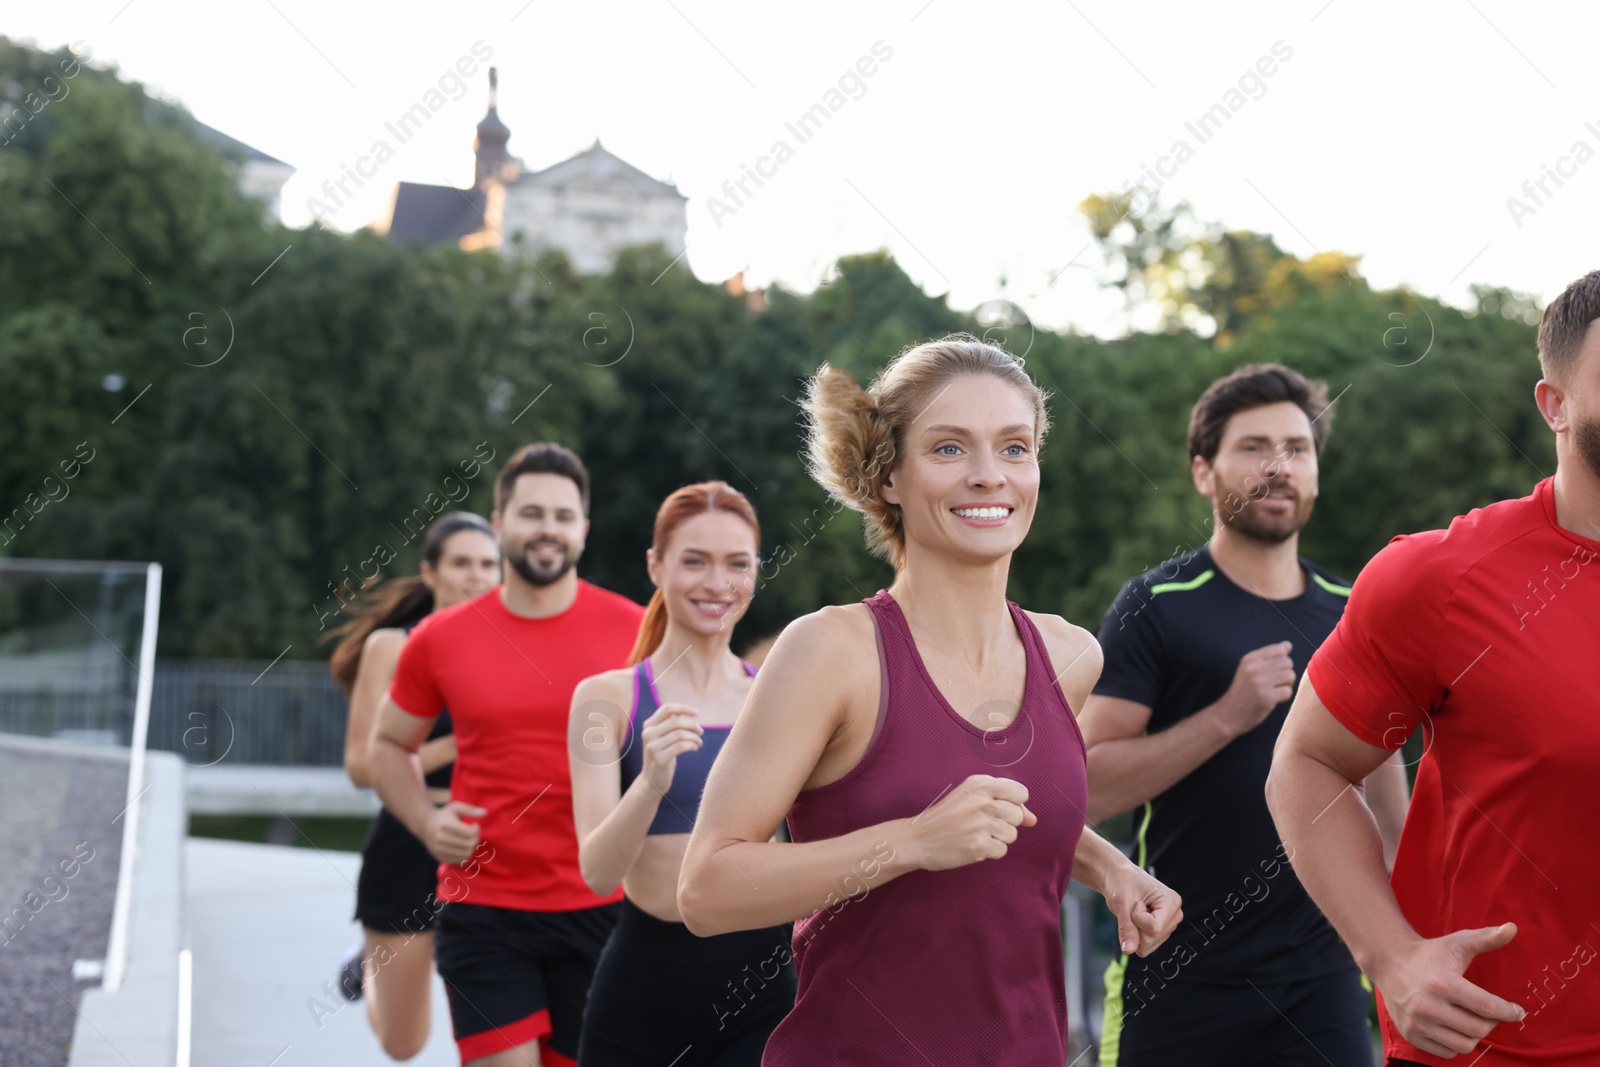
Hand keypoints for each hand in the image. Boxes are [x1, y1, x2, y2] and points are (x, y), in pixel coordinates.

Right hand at [424, 801, 485, 864]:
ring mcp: (440, 850)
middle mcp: (442, 839)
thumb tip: (485, 813)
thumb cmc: (443, 815)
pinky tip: (464, 846)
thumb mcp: (456, 807)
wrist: (424, 825)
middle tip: (474, 833)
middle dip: (476, 839)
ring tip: (469, 839)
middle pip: (469, 845)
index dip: (477, 829)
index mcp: (447, 826)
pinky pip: (459, 860)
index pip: (470, 833)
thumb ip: (470, 810)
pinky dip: (465, 854)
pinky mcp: (440, 857)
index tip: (474, 824)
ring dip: (472, 847)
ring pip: (466, 854)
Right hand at [640, 702, 702, 792]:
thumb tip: (683, 712)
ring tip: (699, 742)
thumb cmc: (663, 755)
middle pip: (676, 721)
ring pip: (680, 734)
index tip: (697, 713)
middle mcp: (648, 734)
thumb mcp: (663, 737)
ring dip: (694, 737)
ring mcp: (652, 747)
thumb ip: (670, 724)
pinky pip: (681, 746)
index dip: (684, 708)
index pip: (667, 708)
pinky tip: (695, 748)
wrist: (652, 781)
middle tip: (701, 732)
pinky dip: (692, 745)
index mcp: (648, 725)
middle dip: (692, 725)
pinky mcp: (659, 759)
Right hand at [910, 774, 1036, 871]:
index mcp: (981, 783)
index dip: (1012, 804)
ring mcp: (982, 824)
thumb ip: (1004, 803)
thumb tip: (1033, 820)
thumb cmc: (946, 817)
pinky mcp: (980, 845)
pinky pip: (1002, 850)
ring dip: (997, 838)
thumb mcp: (971, 798)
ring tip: (975, 834)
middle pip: (1018, 816)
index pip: (1021, 793)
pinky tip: (972, 846)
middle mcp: (983, 800)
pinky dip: (989, 852)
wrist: (918, 838)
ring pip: (1012, 835)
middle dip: (1004, 823)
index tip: (994, 809)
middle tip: (979, 824)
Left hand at [1100, 862, 1181, 955]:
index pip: (1154, 928)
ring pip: (1147, 946)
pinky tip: (1136, 920)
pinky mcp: (1159, 934)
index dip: (1137, 918)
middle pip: (1151, 939)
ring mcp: (1168, 926)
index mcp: (1172, 902)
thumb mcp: (1122, 903)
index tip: (1136, 902)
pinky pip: (1144, 948)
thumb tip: (1128, 950)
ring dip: (1134, 932)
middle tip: (1133, 907)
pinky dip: (1134, 937)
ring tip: (1135, 912)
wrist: (1118, 878)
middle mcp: (1174, 916)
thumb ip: (1126, 928)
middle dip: (1135, 926)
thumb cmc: (1122, 883)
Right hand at [1213, 642, 1295, 736]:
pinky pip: (1288, 691)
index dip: (1282, 660)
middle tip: (1275, 683)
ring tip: (1274, 690)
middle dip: (1286, 673)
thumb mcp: (1249, 669)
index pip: (1279, 649)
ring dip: (1286, 685)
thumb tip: (1287, 645)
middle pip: (1287, 662)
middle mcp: (1254, 668)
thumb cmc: (1243, 692)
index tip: (1273, 671)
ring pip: (1290, 676)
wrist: (1229, 714)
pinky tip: (1273, 699)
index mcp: (1250, 659)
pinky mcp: (1266, 697)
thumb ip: (1268, 657)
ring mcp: (1260, 683)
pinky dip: (1284, 697)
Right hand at [1373, 924, 1525, 1057]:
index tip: (1517, 1011)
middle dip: (1491, 1022)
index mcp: (1443, 982)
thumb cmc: (1429, 954)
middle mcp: (1428, 1005)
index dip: (1508, 1012)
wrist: (1389, 962)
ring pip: (1464, 1044)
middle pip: (1478, 1029)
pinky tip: (1454, 1027)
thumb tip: (1512, 928)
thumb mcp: (1457, 943)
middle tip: (1489, 1013)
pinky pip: (1447, 1052)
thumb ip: (1487, 938)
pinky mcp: (1411, 1034)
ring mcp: (1418, 1022)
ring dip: (1474, 1034)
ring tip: (1472, 1020)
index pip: (1486, 1007)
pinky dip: (1456, 1043)